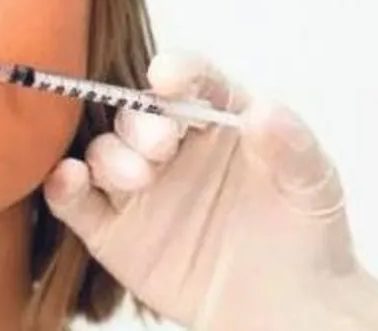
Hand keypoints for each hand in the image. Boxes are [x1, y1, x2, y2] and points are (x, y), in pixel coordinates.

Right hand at [44, 53, 377, 330]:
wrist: (289, 306)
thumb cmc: (304, 233)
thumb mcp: (313, 182)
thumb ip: (292, 144)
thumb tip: (264, 110)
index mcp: (218, 118)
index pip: (192, 80)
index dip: (179, 70)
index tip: (170, 75)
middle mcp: (172, 144)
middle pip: (137, 113)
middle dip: (141, 122)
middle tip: (161, 146)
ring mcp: (140, 187)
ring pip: (102, 151)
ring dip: (109, 155)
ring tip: (139, 179)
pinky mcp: (114, 231)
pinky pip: (77, 201)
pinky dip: (63, 187)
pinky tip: (69, 180)